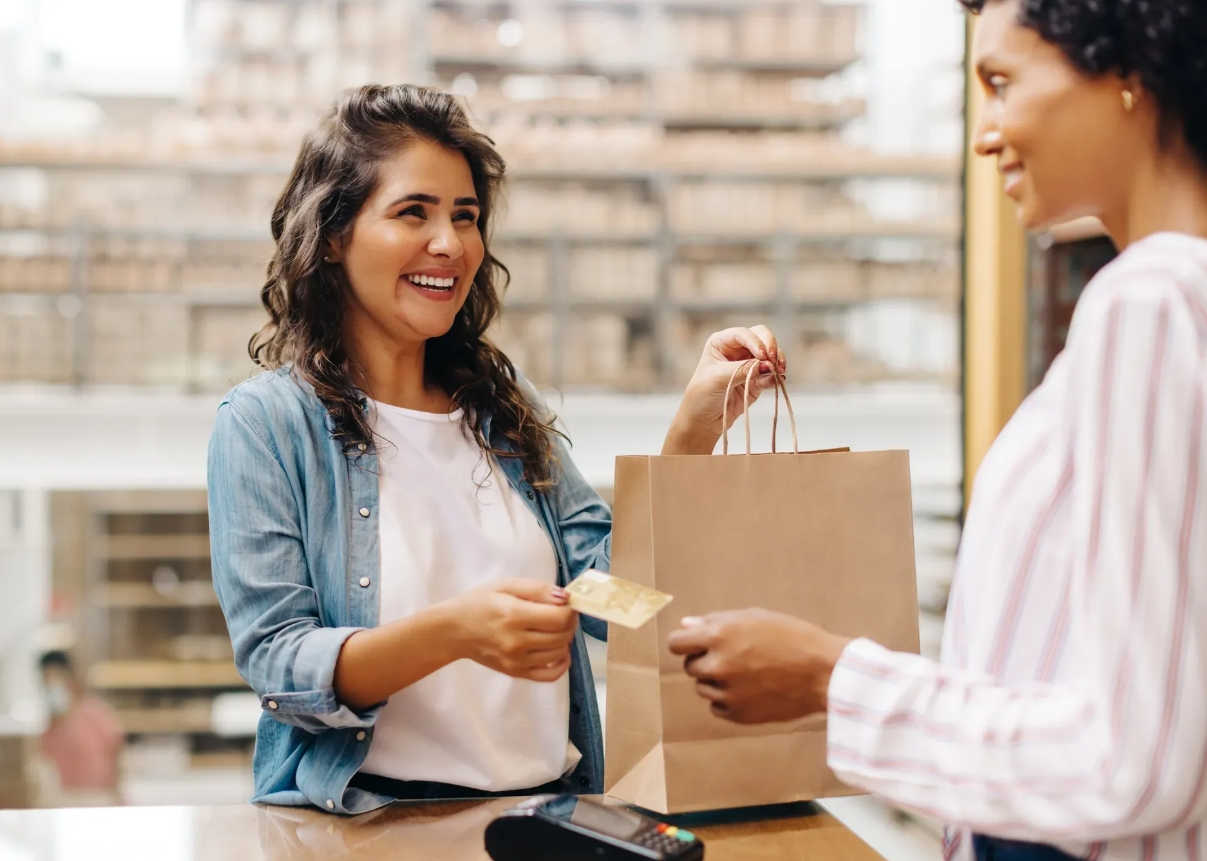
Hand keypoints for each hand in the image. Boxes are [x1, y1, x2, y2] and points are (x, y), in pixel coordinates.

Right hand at [450, 579, 577, 681]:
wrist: (454, 630)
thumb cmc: (480, 603)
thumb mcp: (507, 586)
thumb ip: (538, 589)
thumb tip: (566, 597)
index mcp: (514, 615)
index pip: (560, 618)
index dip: (570, 609)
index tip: (566, 603)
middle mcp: (516, 642)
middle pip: (562, 635)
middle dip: (570, 622)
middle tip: (562, 613)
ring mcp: (517, 661)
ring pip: (559, 653)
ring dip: (565, 639)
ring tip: (554, 628)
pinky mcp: (516, 673)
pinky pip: (550, 675)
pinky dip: (561, 663)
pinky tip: (558, 651)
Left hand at [663, 326, 786, 454]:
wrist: (703, 421)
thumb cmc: (702, 396)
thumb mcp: (718, 379)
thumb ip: (743, 370)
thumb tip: (768, 366)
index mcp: (721, 342)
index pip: (743, 334)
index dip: (755, 341)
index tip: (763, 355)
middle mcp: (736, 349)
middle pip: (761, 337)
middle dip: (770, 346)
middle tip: (774, 361)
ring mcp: (748, 364)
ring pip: (770, 355)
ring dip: (777, 361)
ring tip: (779, 372)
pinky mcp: (757, 381)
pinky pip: (771, 374)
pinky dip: (776, 376)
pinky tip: (778, 381)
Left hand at [666, 609, 850, 723]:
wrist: (824, 673)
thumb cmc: (792, 637)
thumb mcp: (755, 617)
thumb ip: (716, 621)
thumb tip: (686, 625)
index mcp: (720, 636)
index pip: (676, 643)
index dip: (685, 642)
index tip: (696, 643)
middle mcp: (719, 665)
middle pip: (690, 667)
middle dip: (705, 660)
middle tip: (733, 657)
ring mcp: (728, 693)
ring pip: (703, 688)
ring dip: (716, 681)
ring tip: (746, 673)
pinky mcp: (739, 715)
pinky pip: (717, 707)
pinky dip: (727, 700)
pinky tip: (750, 690)